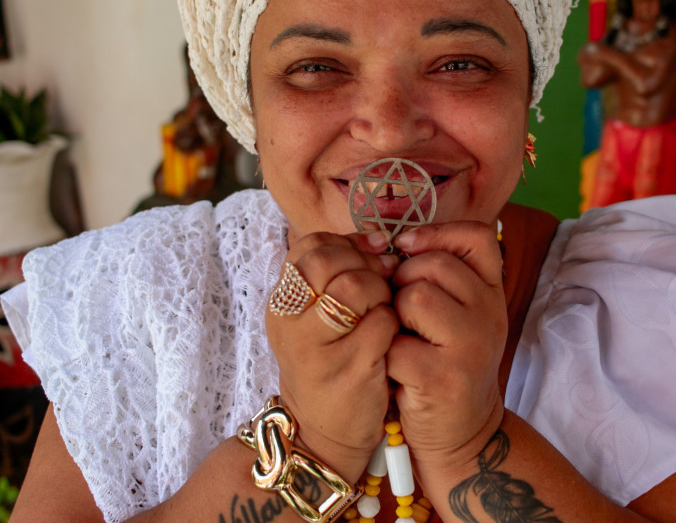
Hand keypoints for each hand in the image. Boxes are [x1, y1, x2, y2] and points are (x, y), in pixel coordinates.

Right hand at [265, 230, 399, 479]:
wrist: (323, 435)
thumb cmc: (328, 365)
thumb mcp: (313, 319)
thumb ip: (335, 276)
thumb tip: (379, 240)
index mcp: (281, 303)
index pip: (309, 246)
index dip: (347, 244)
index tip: (371, 256)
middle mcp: (290, 323)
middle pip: (328, 261)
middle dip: (364, 264)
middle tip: (381, 283)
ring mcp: (317, 348)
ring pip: (354, 287)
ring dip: (381, 291)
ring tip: (384, 309)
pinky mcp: (349, 370)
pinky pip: (382, 323)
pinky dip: (394, 323)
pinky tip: (391, 338)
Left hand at [387, 222, 506, 471]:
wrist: (462, 433)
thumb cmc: (446, 364)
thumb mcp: (459, 315)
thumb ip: (440, 277)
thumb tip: (394, 242)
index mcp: (492, 292)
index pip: (477, 236)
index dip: (436, 233)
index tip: (407, 248)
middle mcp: (490, 314)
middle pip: (432, 265)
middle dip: (402, 282)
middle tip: (401, 313)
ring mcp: (471, 346)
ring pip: (414, 298)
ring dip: (393, 317)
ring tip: (402, 339)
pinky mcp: (443, 377)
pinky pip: (395, 344)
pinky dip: (386, 357)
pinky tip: (398, 371)